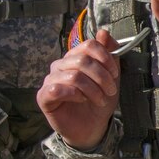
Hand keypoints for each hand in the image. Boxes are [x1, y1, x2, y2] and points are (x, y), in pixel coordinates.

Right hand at [37, 29, 120, 149]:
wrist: (92, 126)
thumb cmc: (99, 100)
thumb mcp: (111, 77)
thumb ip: (110, 54)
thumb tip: (103, 32)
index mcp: (75, 57)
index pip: (89, 45)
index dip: (105, 57)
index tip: (115, 73)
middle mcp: (61, 65)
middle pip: (83, 60)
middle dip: (102, 77)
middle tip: (111, 90)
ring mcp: (51, 80)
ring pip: (74, 75)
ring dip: (93, 89)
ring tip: (100, 99)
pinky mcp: (43, 96)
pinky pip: (56, 89)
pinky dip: (74, 94)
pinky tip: (82, 100)